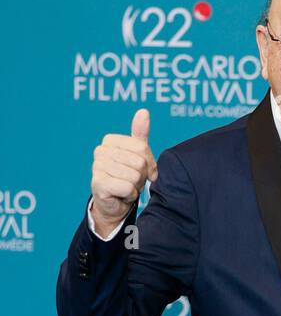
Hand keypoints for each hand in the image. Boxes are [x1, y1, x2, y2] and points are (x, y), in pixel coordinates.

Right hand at [91, 108, 156, 236]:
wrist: (115, 203)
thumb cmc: (127, 177)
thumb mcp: (138, 155)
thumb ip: (140, 134)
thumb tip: (144, 111)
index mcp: (110, 140)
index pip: (142, 148)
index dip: (148, 163)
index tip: (142, 170)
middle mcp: (100, 151)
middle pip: (139, 162)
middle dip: (141, 176)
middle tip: (132, 181)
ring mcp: (97, 167)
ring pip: (134, 176)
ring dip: (136, 187)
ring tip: (126, 187)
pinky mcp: (98, 184)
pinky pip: (127, 188)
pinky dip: (130, 195)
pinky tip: (121, 195)